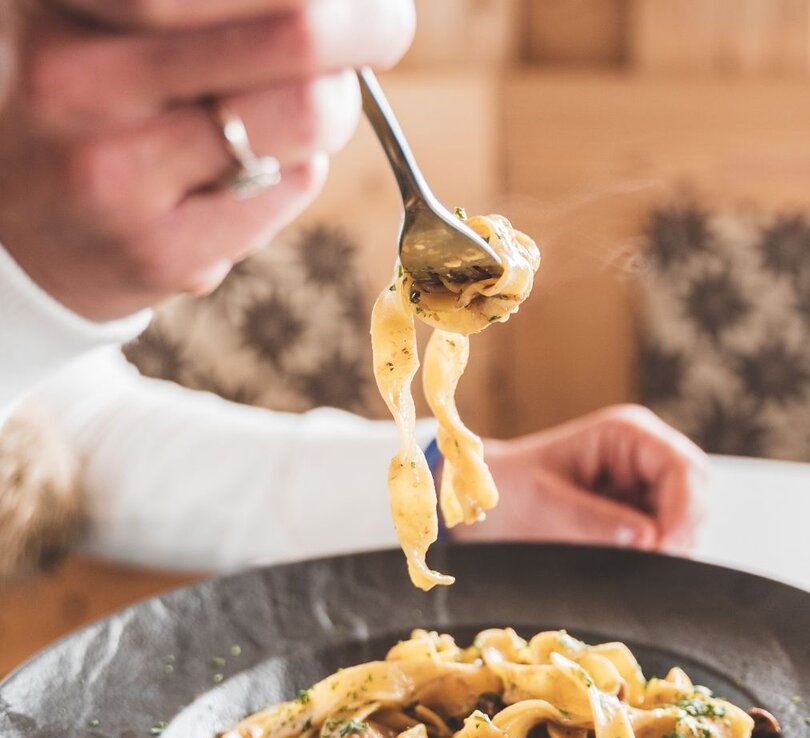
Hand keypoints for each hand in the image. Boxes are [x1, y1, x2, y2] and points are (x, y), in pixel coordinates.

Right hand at [0, 0, 413, 319]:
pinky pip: (292, 188)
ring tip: (313, 103)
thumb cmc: (80, 109)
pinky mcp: (159, 252)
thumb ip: (183, 8)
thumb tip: (331, 6)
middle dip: (366, 24)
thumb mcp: (94, 25)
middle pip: (295, 25)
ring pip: (306, 114)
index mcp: (66, 4)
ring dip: (336, 103)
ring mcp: (116, 172)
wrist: (13, 239)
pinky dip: (303, 167)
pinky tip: (263, 166)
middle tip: (383, 27)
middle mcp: (77, 76)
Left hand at [461, 405, 708, 555]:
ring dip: (673, 545)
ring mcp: (645, 484)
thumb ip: (592, 521)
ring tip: (641, 570)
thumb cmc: (508, 493)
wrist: (486, 507)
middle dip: (683, 531)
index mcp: (625, 435)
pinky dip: (661, 554)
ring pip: (689, 517)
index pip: (682, 467)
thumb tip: (645, 539)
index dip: (684, 511)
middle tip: (657, 569)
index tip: (665, 550)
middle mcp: (644, 455)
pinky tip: (638, 568)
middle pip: (697, 492)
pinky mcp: (640, 512)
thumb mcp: (543, 506)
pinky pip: (669, 535)